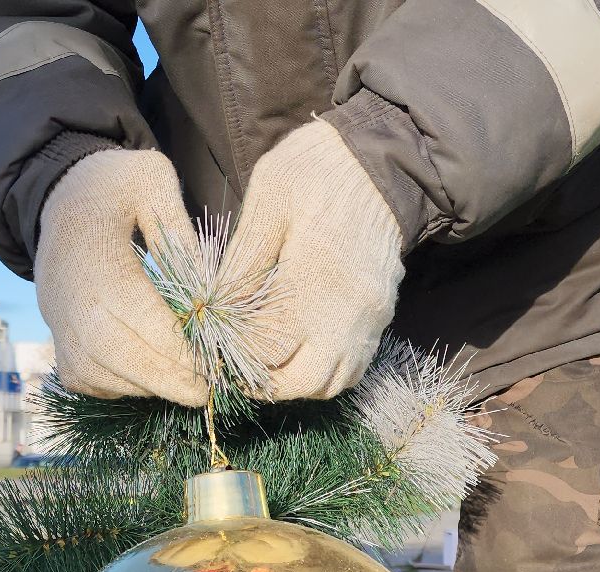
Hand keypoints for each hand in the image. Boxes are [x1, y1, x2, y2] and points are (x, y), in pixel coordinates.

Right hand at [37, 150, 208, 405]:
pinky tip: (155, 377)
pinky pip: (89, 380)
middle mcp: (65, 294)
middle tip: (209, 391)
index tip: (214, 365)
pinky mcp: (58, 340)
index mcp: (92, 251)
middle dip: (167, 379)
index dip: (175, 347)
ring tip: (188, 384)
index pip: (134, 314)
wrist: (61, 195)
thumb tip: (209, 292)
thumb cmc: (117, 186)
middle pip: (115, 354)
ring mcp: (57, 322)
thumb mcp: (154, 181)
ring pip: (100, 374)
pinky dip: (123, 388)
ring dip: (147, 386)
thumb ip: (180, 231)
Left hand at [225, 118, 403, 399]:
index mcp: (313, 282)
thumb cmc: (319, 171)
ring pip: (331, 383)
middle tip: (236, 360)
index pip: (266, 350)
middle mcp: (346, 312)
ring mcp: (369, 319)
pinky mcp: (380, 315)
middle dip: (264, 381)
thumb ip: (244, 260)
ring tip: (266, 357)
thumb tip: (217, 310)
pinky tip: (299, 346)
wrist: (387, 159)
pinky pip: (352, 367)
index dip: (232, 354)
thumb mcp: (269, 200)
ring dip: (295, 381)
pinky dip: (323, 370)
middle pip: (301, 382)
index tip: (212, 342)